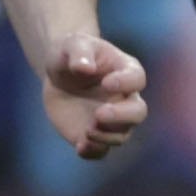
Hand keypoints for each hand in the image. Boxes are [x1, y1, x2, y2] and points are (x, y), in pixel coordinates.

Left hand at [40, 32, 147, 160]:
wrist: (58, 75)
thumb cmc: (71, 54)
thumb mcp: (72, 45)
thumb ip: (79, 53)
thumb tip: (84, 68)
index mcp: (126, 71)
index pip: (137, 79)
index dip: (126, 83)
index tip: (106, 83)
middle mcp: (125, 98)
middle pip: (138, 112)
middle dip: (122, 116)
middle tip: (99, 114)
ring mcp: (113, 119)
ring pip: (122, 134)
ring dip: (107, 136)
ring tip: (87, 130)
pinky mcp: (96, 134)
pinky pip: (101, 149)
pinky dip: (93, 151)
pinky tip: (80, 147)